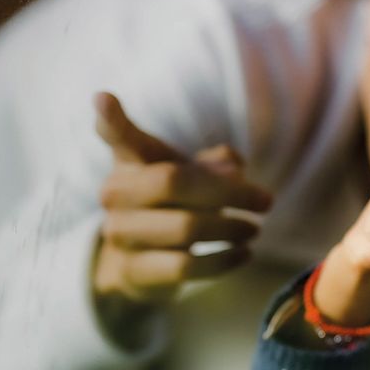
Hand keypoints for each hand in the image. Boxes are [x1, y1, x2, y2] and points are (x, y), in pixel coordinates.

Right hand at [91, 93, 271, 313]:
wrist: (142, 260)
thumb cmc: (175, 204)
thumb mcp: (195, 176)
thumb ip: (216, 165)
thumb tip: (233, 166)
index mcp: (131, 160)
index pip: (118, 136)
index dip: (111, 119)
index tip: (104, 98)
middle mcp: (116, 193)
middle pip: (173, 181)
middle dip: (229, 192)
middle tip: (266, 202)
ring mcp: (119, 232)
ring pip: (185, 227)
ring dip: (230, 228)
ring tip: (254, 229)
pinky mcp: (133, 271)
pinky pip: (186, 266)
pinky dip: (223, 260)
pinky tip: (244, 254)